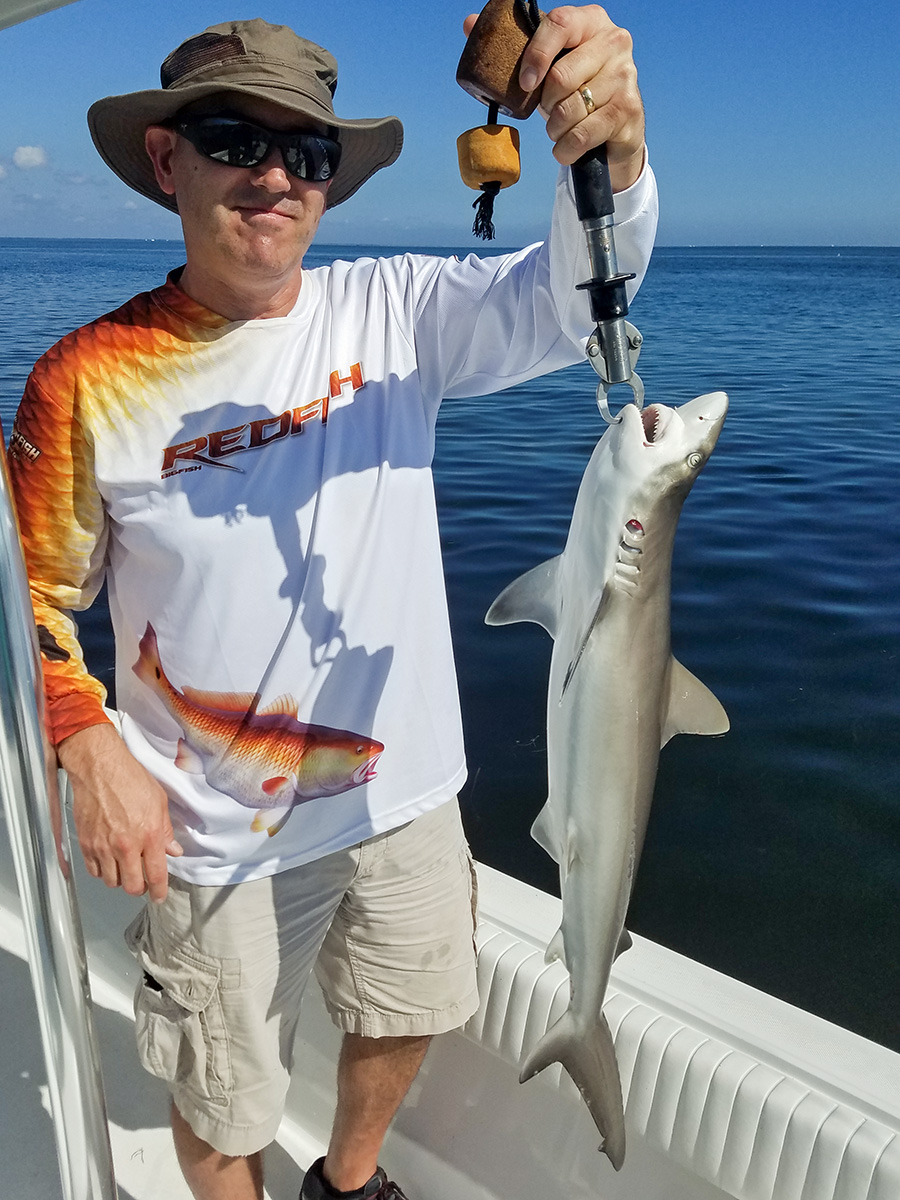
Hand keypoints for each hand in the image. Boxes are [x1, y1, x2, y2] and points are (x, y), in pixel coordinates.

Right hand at [57, 723, 182, 902]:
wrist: (99, 768)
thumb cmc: (130, 778)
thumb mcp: (159, 801)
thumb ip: (165, 831)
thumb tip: (173, 850)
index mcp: (148, 835)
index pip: (156, 875)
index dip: (159, 891)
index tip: (159, 897)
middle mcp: (125, 846)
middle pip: (132, 886)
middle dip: (140, 888)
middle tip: (143, 881)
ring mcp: (103, 847)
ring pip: (112, 881)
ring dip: (121, 879)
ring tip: (125, 867)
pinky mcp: (86, 844)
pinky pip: (94, 871)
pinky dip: (102, 871)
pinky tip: (108, 861)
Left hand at [464, 5, 645, 191]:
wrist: (614, 128)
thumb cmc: (575, 90)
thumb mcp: (547, 66)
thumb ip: (514, 44)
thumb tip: (469, 24)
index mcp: (591, 21)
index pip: (560, 23)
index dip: (536, 54)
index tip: (524, 83)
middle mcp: (614, 41)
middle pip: (562, 75)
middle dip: (546, 103)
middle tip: (547, 111)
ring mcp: (626, 76)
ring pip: (572, 108)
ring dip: (555, 129)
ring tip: (558, 130)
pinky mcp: (628, 109)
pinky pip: (583, 133)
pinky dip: (567, 148)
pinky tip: (566, 148)